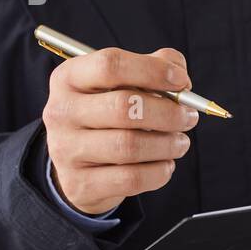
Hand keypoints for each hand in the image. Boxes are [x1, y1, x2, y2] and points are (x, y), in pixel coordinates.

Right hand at [43, 47, 197, 214]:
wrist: (78, 165)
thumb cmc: (108, 115)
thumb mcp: (122, 84)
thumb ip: (154, 67)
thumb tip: (182, 81)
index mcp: (69, 77)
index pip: (110, 65)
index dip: (153, 70)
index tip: (182, 81)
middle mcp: (61, 111)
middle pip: (124, 107)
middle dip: (168, 113)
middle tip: (189, 117)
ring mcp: (66, 150)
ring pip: (130, 146)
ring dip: (167, 144)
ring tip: (180, 142)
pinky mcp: (80, 184)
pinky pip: (131, 178)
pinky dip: (159, 171)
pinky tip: (166, 164)